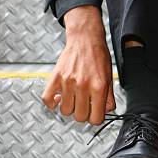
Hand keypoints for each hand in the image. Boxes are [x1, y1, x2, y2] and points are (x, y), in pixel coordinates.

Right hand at [41, 5, 115, 124]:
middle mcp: (83, 86)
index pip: (96, 118)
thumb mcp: (110, 77)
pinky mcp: (55, 77)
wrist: (85, 39)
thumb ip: (109, 97)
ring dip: (70, 108)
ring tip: (74, 99)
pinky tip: (59, 98)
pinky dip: (52, 103)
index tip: (94, 114)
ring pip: (65, 111)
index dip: (96, 118)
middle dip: (83, 114)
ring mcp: (67, 82)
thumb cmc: (98, 56)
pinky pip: (47, 100)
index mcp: (98, 87)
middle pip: (80, 117)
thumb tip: (106, 112)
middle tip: (85, 105)